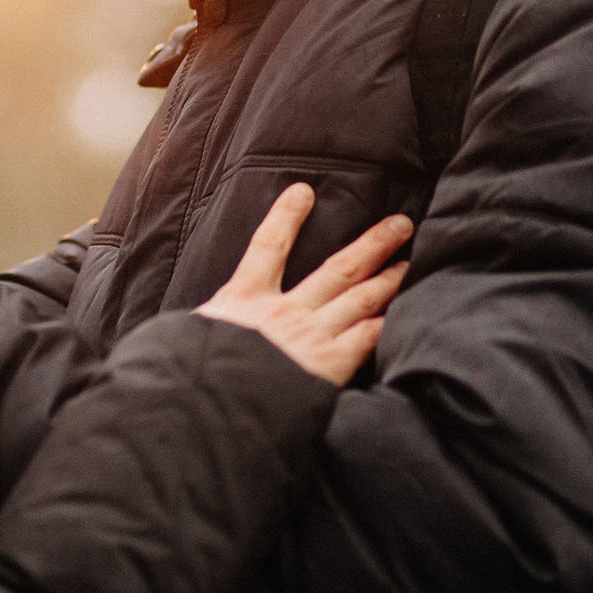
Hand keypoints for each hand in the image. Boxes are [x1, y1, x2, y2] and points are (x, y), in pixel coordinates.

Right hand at [195, 184, 409, 385]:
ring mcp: (311, 336)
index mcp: (244, 301)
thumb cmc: (191, 370)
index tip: (303, 191)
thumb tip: (182, 330)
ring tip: (410, 261)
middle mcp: (284, 312)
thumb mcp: (186, 338)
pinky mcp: (329, 365)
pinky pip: (367, 338)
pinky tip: (407, 312)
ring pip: (361, 298)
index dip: (286, 217)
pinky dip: (388, 323)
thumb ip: (201, 326)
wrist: (212, 401)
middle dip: (372, 244)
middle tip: (400, 224)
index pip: (268, 247)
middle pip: (337, 268)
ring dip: (390, 277)